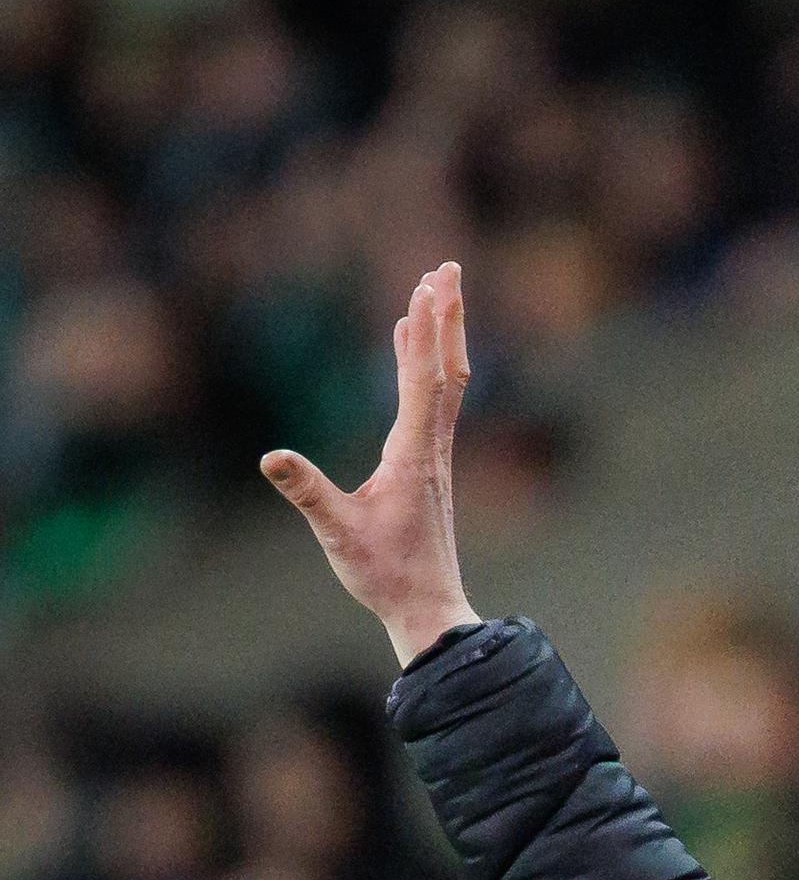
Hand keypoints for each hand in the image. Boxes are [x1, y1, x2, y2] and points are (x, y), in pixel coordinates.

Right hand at [261, 260, 479, 666]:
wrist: (427, 610)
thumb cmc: (385, 575)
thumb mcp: (338, 534)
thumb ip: (306, 493)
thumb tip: (270, 456)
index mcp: (412, 456)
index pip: (422, 381)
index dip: (423, 332)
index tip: (426, 287)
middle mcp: (431, 449)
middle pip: (445, 370)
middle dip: (445, 318)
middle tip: (448, 268)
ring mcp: (434, 457)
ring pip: (445, 383)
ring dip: (441, 336)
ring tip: (434, 291)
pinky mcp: (429, 468)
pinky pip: (433, 402)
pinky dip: (425, 366)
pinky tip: (411, 348)